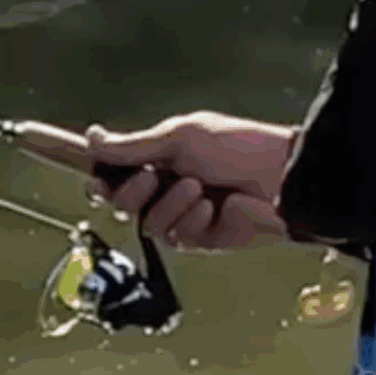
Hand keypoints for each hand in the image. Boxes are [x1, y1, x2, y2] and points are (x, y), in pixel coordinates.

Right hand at [87, 112, 296, 250]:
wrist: (284, 177)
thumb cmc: (240, 147)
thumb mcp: (183, 137)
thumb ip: (135, 145)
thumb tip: (91, 137)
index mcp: (163, 159)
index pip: (115, 175)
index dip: (102, 177)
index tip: (100, 173)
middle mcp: (169, 187)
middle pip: (119, 203)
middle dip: (130, 192)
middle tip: (153, 176)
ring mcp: (186, 214)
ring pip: (145, 223)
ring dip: (167, 204)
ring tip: (197, 187)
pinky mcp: (203, 238)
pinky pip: (175, 238)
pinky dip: (189, 221)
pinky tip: (212, 208)